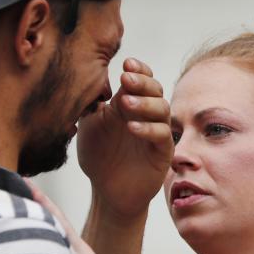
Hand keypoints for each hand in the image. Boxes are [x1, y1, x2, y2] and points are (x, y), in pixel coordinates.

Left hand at [77, 57, 172, 220]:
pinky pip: (162, 136)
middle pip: (156, 90)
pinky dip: (148, 129)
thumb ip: (95, 101)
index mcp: (130, 104)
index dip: (139, 69)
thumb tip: (97, 76)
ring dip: (145, 103)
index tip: (126, 63)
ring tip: (125, 103)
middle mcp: (147, 115)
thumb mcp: (90, 123)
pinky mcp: (163, 153)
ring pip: (162, 110)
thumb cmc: (98, 155)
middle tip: (126, 77)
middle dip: (143, 81)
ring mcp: (157, 133)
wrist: (106, 190)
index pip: (142, 79)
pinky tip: (131, 127)